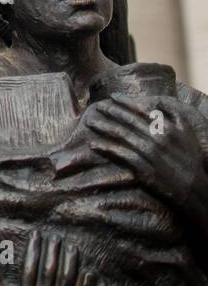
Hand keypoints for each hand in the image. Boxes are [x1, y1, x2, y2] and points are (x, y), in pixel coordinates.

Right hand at [0, 230, 103, 285]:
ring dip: (69, 263)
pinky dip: (86, 285)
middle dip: (51, 252)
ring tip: (72, 247)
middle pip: (47, 273)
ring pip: (65, 281)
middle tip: (55, 236)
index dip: (32, 250)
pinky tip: (89, 271)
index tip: (36, 234)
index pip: (28, 270)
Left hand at [84, 94, 207, 206]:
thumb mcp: (188, 135)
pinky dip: (105, 148)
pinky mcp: (142, 168)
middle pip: (128, 120)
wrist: (194, 189)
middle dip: (111, 111)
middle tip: (98, 105)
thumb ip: (175, 117)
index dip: (126, 101)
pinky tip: (93, 144)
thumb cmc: (191, 161)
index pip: (142, 110)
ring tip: (90, 122)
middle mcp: (156, 138)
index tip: (113, 96)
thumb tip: (160, 103)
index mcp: (168, 128)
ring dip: (104, 127)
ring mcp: (148, 153)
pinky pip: (119, 155)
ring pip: (121, 135)